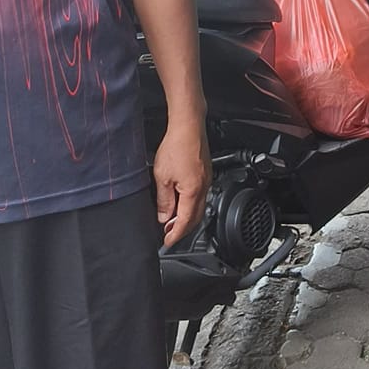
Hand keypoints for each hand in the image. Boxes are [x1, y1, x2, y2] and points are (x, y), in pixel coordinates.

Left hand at [152, 123, 210, 244]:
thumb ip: (164, 200)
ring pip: (199, 207)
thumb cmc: (177, 146)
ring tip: (172, 219)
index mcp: (193, 192)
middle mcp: (204, 188)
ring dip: (186, 217)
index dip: (175, 235)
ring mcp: (206, 180)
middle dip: (182, 229)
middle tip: (169, 234)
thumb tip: (164, 216)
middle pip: (195, 218)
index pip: (185, 222)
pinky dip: (190, 204)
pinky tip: (181, 201)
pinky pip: (200, 195)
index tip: (167, 242)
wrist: (188, 126)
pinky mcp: (206, 172)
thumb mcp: (162, 177)